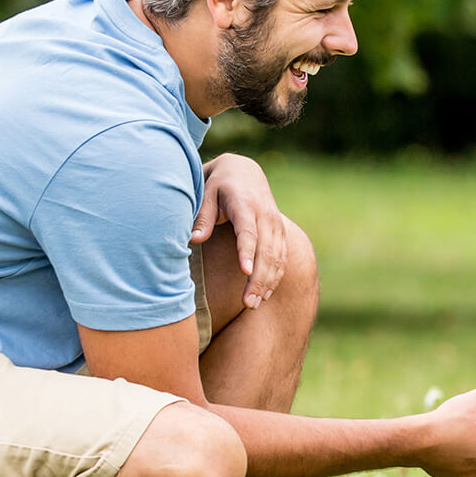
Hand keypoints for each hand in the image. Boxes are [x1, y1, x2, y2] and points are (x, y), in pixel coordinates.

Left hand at [195, 154, 284, 308]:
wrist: (245, 171)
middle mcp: (265, 215)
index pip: (248, 232)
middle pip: (266, 250)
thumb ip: (202, 218)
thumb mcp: (206, 194)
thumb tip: (193, 240)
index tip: (245, 272)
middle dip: (258, 278)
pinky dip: (275, 277)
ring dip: (267, 282)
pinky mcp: (281, 232)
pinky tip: (264, 294)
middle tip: (247, 303)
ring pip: (277, 257)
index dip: (248, 252)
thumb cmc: (219, 185)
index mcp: (245, 204)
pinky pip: (282, 258)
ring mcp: (276, 224)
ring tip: (253, 304)